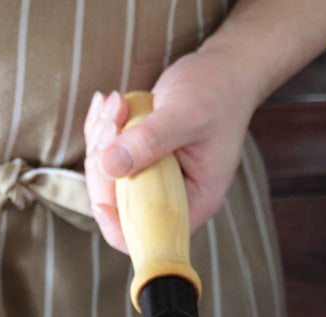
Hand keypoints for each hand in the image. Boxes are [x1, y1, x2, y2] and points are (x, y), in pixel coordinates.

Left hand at [84, 49, 256, 253]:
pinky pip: (107, 157)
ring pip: (107, 179)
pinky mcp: (141, 160)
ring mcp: (155, 179)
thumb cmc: (216, 92)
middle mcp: (173, 197)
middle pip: (120, 207)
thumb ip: (150, 141)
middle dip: (104, 166)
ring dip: (101, 139)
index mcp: (195, 201)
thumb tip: (109, 166)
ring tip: (117, 103)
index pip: (152, 236)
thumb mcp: (186, 114)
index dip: (120, 227)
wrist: (224, 70)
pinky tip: (112, 103)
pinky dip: (102, 129)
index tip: (102, 199)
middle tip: (112, 123)